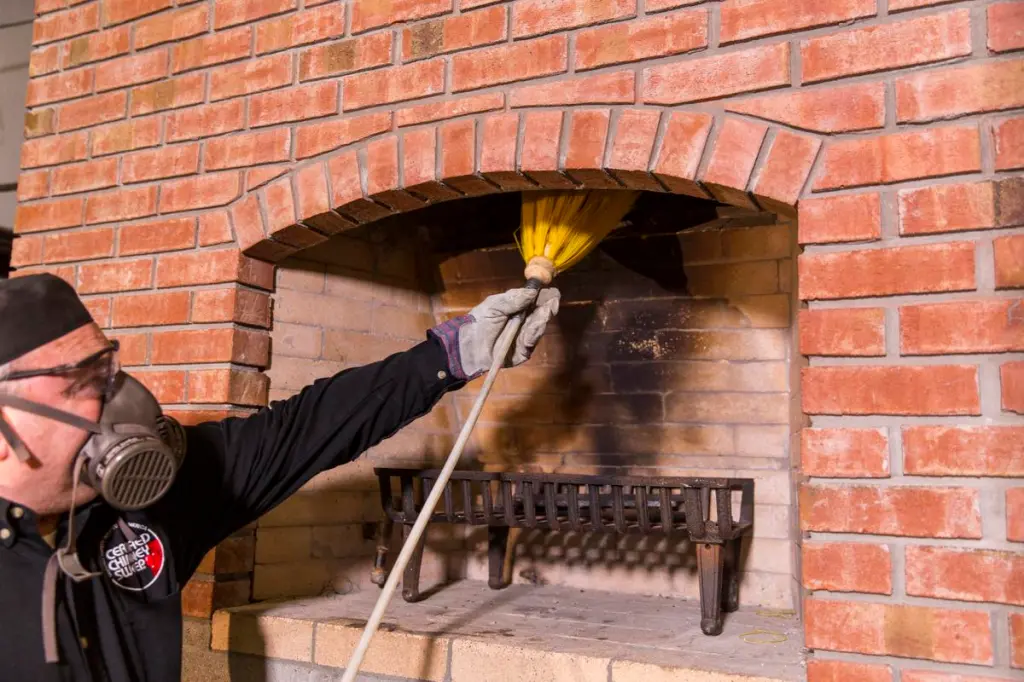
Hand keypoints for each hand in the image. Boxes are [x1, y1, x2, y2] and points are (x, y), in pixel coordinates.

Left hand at [430, 287, 559, 379]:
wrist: (468, 345)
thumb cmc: (480, 321)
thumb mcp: (494, 305)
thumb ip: (513, 299)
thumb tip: (532, 290)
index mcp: (520, 307)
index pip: (538, 300)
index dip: (545, 296)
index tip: (552, 292)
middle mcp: (526, 321)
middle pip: (543, 313)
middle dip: (548, 306)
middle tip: (552, 302)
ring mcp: (526, 337)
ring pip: (540, 326)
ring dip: (543, 318)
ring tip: (546, 310)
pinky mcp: (524, 351)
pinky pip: (532, 341)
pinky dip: (534, 332)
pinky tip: (536, 324)